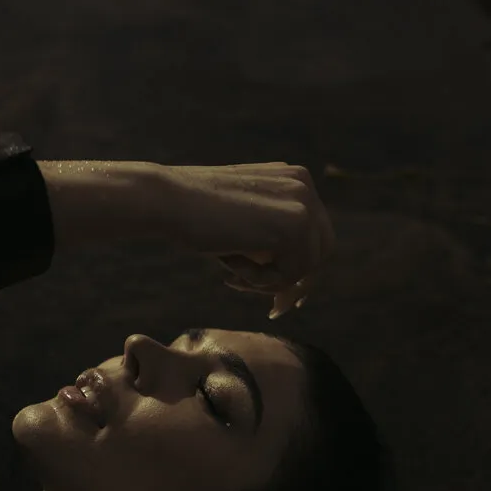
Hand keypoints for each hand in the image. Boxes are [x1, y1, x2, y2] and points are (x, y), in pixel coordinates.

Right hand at [163, 162, 335, 318]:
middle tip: (275, 310)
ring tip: (232, 272)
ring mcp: (303, 203)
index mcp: (293, 179)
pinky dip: (258, 280)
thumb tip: (298, 287)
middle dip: (296, 285)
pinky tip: (229, 262)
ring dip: (266, 282)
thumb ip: (272, 239)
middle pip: (322, 252)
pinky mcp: (294, 225)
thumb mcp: (243, 223)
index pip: (315, 235)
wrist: (168, 201)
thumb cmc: (194, 217)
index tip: (281, 298)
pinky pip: (289, 275)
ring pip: (305, 268)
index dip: (300, 270)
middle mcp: (304, 186)